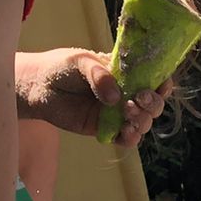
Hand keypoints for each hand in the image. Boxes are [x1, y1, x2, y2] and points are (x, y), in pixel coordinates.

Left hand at [15, 48, 169, 145]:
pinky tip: (126, 132)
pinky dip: (131, 137)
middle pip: (153, 103)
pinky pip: (126, 138)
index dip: (162, 82)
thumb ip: (99, 75)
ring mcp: (116, 112)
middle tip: (138, 99)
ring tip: (128, 114)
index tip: (159, 85)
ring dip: (143, 120)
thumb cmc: (60, 68)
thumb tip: (115, 97)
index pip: (153, 78)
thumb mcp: (80, 62)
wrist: (38, 87)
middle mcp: (126, 93)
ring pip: (143, 122)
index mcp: (125, 73)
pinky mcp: (105, 129)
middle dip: (152, 103)